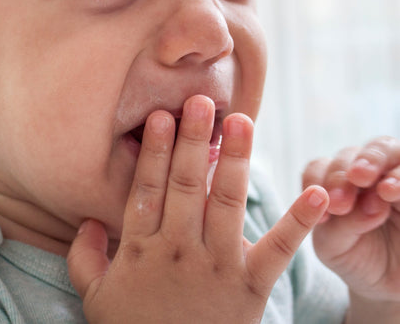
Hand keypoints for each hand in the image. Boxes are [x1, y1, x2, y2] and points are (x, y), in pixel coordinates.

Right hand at [68, 95, 328, 322]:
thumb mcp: (96, 298)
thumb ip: (84, 257)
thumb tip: (86, 220)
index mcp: (141, 249)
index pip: (148, 190)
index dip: (155, 152)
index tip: (162, 117)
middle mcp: (179, 250)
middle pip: (186, 186)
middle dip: (193, 141)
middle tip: (201, 102)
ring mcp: (218, 266)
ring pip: (226, 203)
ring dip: (235, 161)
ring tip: (242, 122)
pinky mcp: (251, 287)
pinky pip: (277, 251)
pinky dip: (299, 223)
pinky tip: (316, 195)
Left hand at [303, 137, 399, 302]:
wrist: (387, 285)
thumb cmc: (355, 257)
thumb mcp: (335, 247)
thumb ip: (341, 225)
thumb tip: (367, 205)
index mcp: (331, 181)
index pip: (319, 167)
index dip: (316, 181)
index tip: (322, 212)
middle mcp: (360, 171)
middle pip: (351, 154)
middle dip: (343, 172)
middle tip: (341, 198)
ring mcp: (388, 175)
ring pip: (383, 148)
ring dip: (375, 163)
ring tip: (381, 190)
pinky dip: (399, 177)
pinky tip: (390, 191)